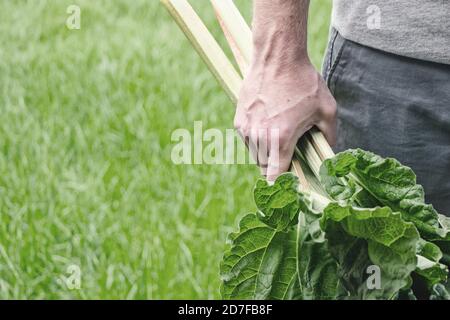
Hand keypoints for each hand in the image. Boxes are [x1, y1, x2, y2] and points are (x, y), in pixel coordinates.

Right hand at [234, 59, 336, 180]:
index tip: (288, 184)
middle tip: (290, 152)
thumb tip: (329, 154)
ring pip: (255, 154)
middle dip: (277, 165)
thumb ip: (329, 137)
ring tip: (279, 133)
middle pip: (265, 167)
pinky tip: (269, 123)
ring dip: (266, 152)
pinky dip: (257, 138)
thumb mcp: (326, 110)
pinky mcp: (239, 120)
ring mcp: (246, 129)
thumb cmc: (304, 82)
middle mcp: (259, 137)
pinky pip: (248, 140)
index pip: (274, 177)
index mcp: (280, 139)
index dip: (281, 184)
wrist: (277, 57)